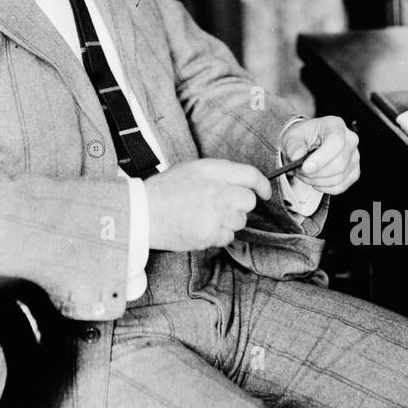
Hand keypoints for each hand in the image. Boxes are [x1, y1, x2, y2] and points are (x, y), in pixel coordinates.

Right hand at [146, 159, 271, 252]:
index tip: (265, 192)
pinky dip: (217, 235)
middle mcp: (217, 190)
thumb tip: (240, 182)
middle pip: (248, 201)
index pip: (250, 175)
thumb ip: (218, 174)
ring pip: (239, 221)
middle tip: (223, 207)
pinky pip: (227, 237)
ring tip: (205, 217)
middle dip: (240, 206)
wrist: (142, 213)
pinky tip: (200, 228)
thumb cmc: (164, 191)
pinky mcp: (209, 233)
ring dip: (228, 222)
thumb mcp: (191, 169)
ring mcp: (214, 213)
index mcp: (212, 170)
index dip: (262, 184)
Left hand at [280, 115, 359, 193]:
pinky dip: (324, 187)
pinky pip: (340, 186)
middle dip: (315, 173)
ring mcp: (354, 157)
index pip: (336, 142)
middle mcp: (349, 140)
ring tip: (305, 174)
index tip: (306, 167)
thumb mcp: (292, 136)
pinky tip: (315, 180)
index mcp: (335, 126)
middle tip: (300, 171)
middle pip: (339, 164)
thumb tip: (296, 156)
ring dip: (317, 181)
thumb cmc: (303, 137)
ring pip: (339, 177)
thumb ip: (293, 145)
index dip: (321, 158)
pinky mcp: (354, 172)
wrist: (308, 142)